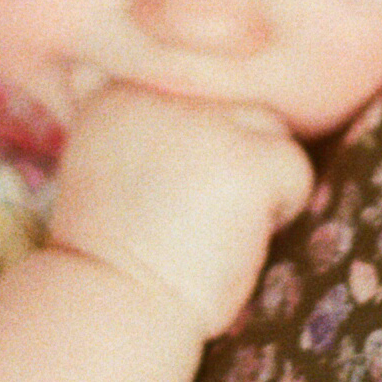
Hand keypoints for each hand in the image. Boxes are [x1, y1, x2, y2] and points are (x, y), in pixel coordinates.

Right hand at [46, 83, 312, 336]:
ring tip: (204, 225)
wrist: (115, 310)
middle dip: (226, 161)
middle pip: (236, 108)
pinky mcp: (248, 157)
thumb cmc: (108, 252)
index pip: (194, 92)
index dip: (189, 150)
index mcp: (117, 89)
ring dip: (254, 181)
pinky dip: (279, 213)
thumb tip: (85, 70)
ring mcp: (207, 120)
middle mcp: (161, 90)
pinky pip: (296, 171)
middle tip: (181, 216)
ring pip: (270, 133)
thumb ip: (104, 111)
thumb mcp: (92, 163)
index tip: (149, 196)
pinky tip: (230, 238)